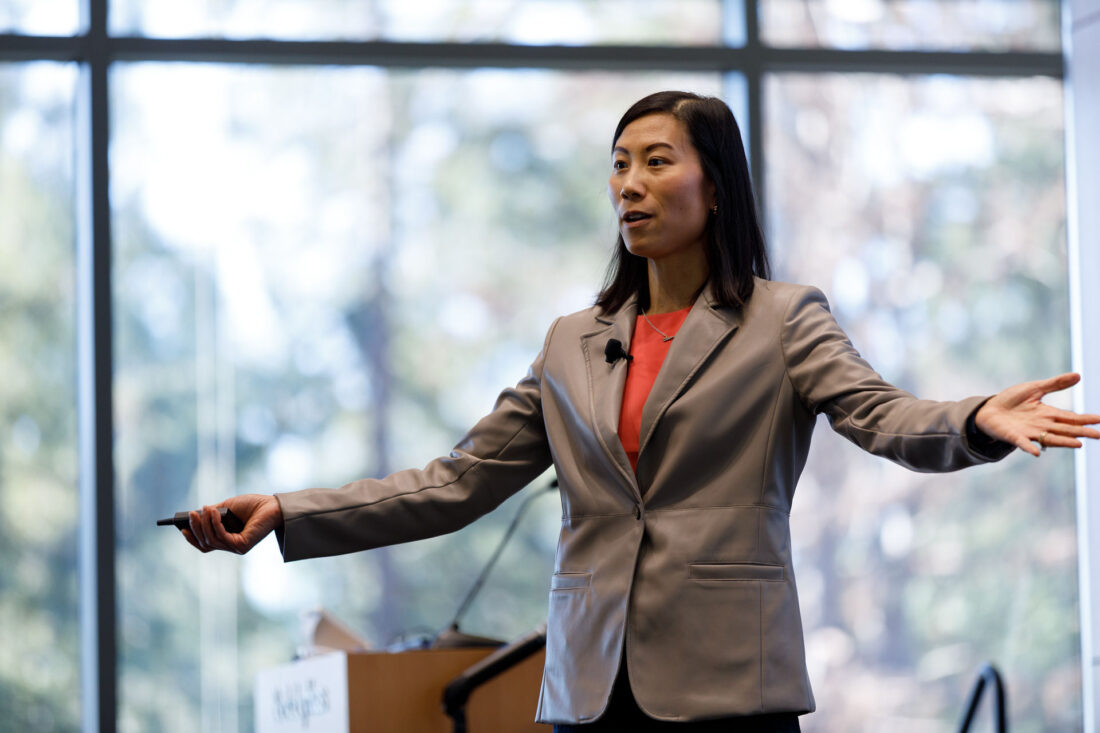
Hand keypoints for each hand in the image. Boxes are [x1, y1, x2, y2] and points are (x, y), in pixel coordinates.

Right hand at [182, 494, 283, 554]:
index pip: (206, 544)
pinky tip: (214, 511)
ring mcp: (236, 547)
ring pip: (211, 540)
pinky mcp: (242, 546)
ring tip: (203, 509)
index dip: (193, 538)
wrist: (273, 505)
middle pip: (206, 544)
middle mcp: (231, 545)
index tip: (182, 528)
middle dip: (196, 529)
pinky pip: (222, 536)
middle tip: (191, 515)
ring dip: (204, 524)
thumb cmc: (253, 505)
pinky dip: (215, 523)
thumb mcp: (227, 507)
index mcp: (227, 538)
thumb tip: (196, 515)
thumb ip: (212, 513)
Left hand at [975, 372, 1099, 456]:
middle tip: (1097, 435)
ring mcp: (1028, 432)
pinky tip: (1037, 452)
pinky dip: (1030, 447)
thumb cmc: (1011, 400)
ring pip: (1050, 438)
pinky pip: (1023, 443)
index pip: (1070, 417)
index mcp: (1048, 414)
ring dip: (1063, 442)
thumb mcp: (1034, 389)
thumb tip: (1078, 375)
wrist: (988, 410)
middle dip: (1081, 432)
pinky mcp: (1013, 436)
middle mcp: (1042, 425)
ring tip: (1078, 444)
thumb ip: (1055, 384)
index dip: (1085, 419)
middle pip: (1065, 430)